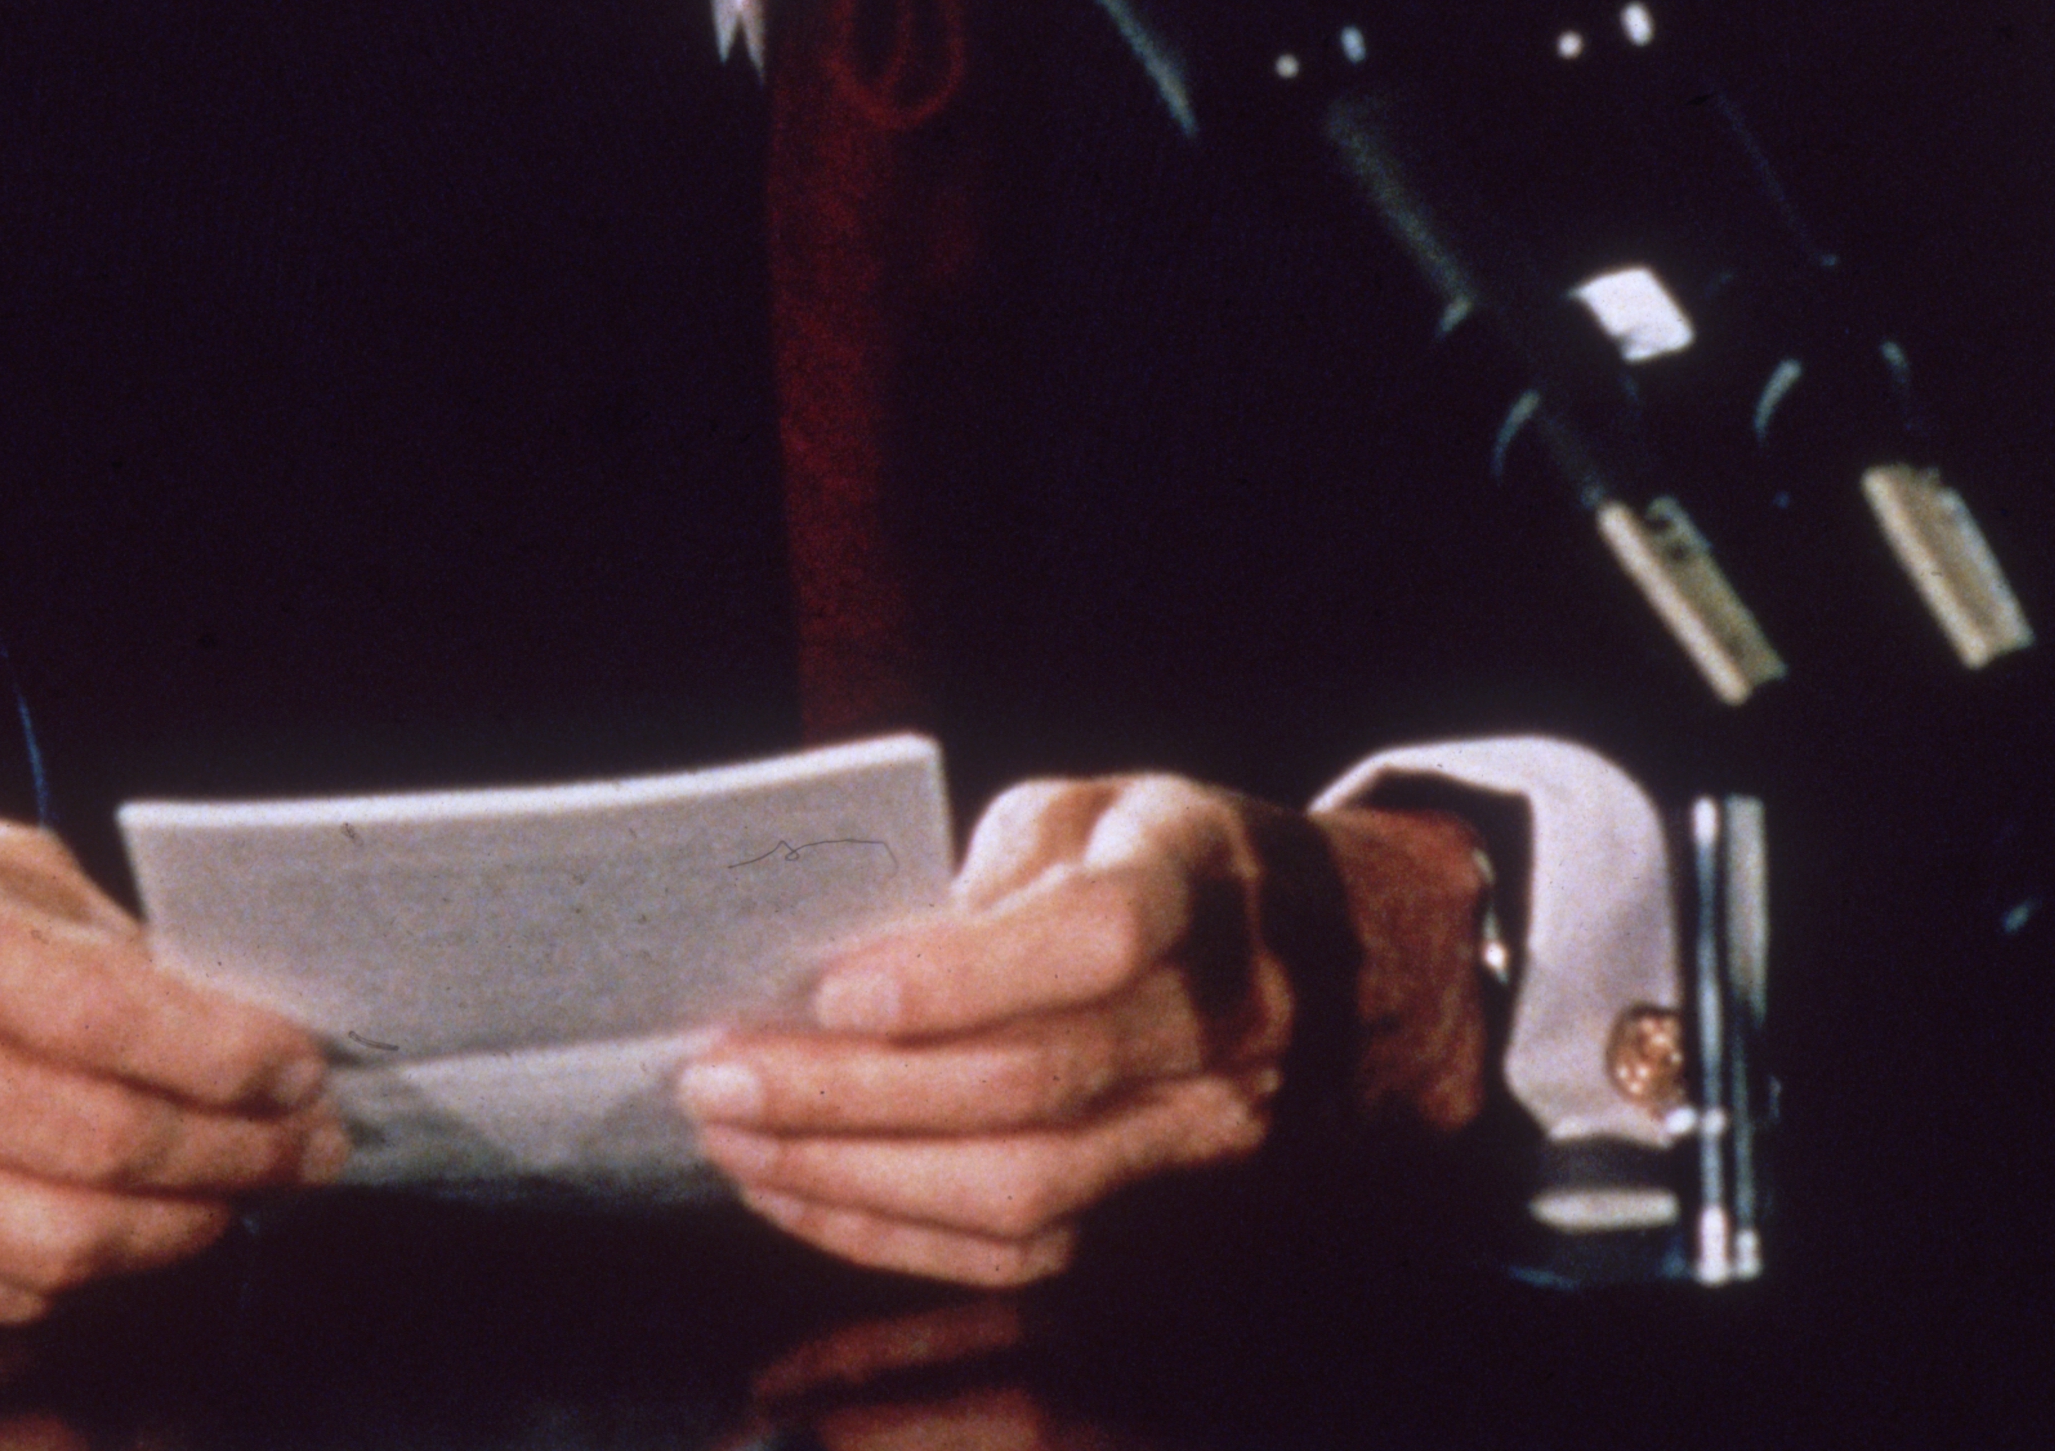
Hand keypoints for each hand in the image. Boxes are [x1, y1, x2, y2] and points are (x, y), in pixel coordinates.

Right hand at [0, 797, 341, 1322]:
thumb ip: (81, 930)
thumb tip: (218, 1016)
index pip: (100, 1017)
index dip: (228, 1055)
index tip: (302, 1067)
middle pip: (94, 1146)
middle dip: (234, 1156)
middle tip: (304, 1146)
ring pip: (50, 1248)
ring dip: (178, 1230)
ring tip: (237, 1194)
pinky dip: (81, 1272)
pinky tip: (126, 1228)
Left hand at [673, 773, 1493, 1285]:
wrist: (1336, 962)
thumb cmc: (1170, 859)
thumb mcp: (1094, 804)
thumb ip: (994, 865)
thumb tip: (857, 960)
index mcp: (1195, 884)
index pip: (1095, 940)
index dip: (961, 974)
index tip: (832, 990)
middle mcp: (1214, 1021)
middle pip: (1030, 1088)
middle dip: (852, 1095)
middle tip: (718, 1078)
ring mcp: (1198, 1130)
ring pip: (1022, 1191)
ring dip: (854, 1178)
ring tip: (736, 1140)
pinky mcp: (1163, 1205)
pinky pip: (1022, 1250)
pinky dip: (893, 1232)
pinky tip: (801, 1192)